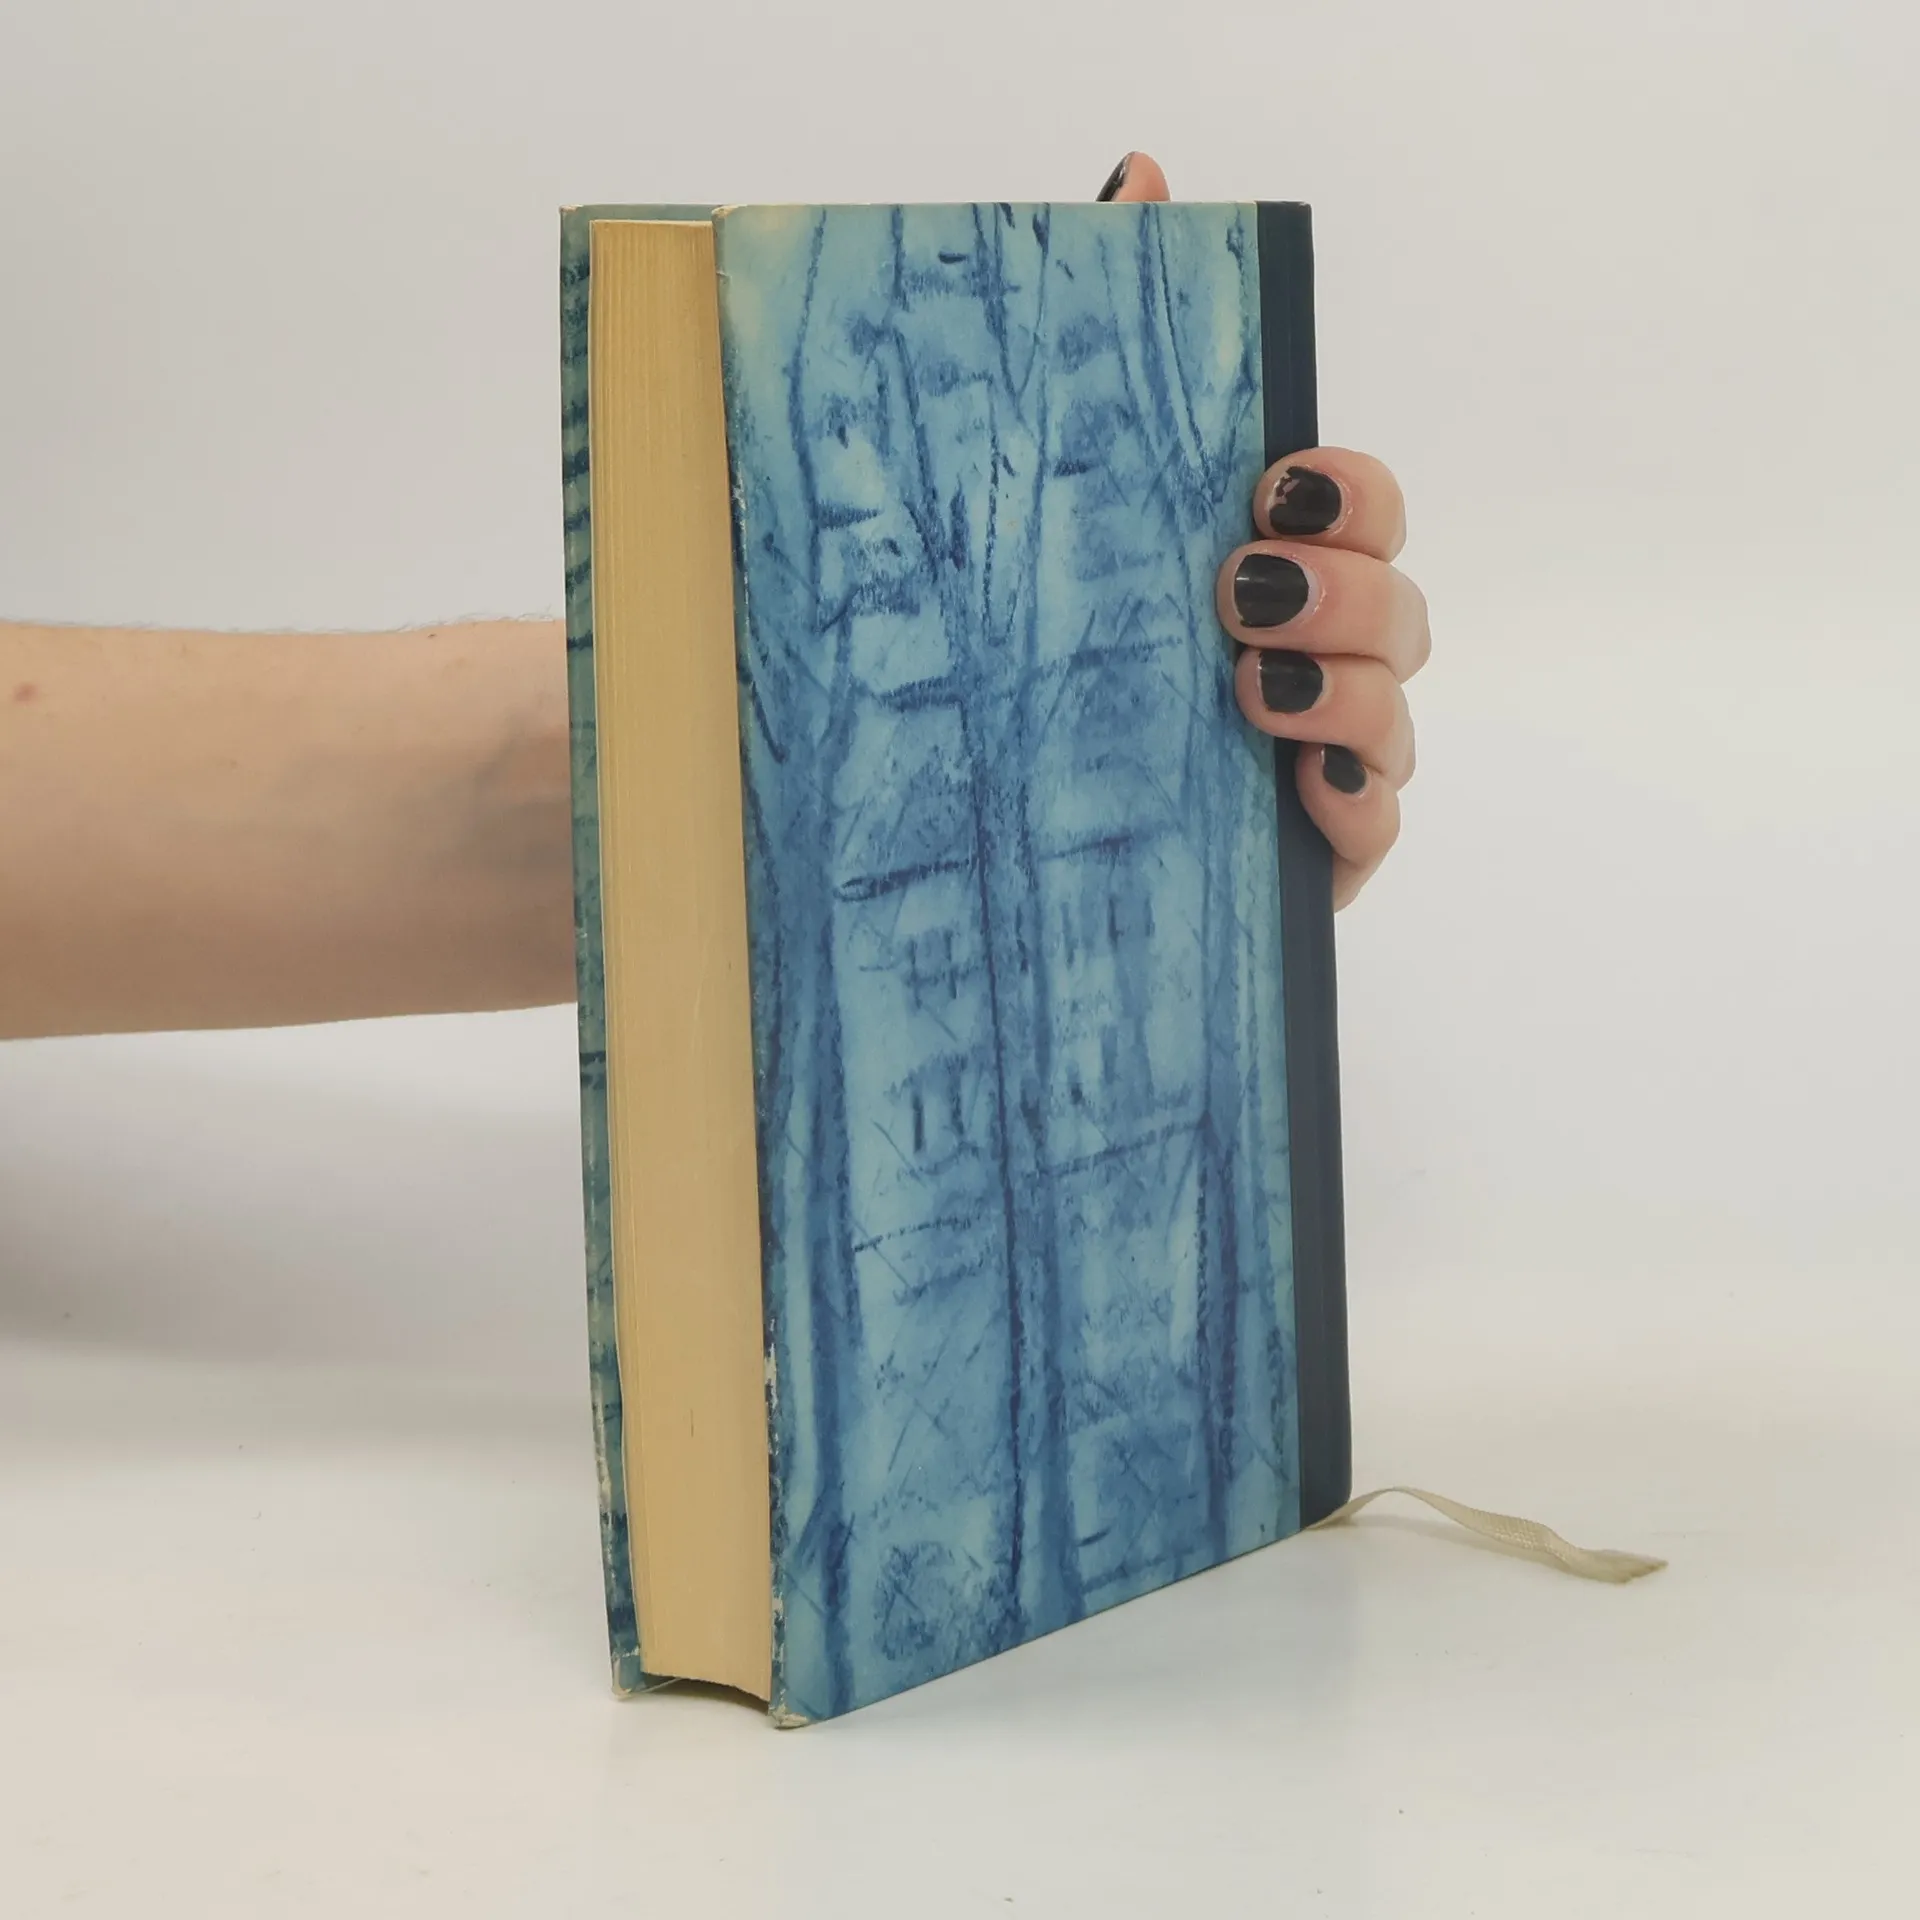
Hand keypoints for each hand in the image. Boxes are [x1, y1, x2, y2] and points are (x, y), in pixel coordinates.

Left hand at [1104, 152, 1428, 908]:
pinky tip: (1301, 788)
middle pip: (1400, 608)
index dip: (1349, 490)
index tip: (1272, 484)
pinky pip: (1374, 832)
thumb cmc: (1037, 653)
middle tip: (1242, 588)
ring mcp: (1318, 759)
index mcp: (1262, 570)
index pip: (1360, 506)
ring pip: (1397, 719)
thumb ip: (1104, 329)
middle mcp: (1309, 658)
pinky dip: (1355, 805)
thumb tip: (1143, 178)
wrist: (984, 832)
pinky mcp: (1309, 856)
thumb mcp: (1052, 495)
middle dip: (1347, 588)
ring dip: (1348, 694)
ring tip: (1250, 686)